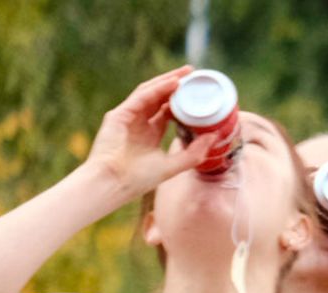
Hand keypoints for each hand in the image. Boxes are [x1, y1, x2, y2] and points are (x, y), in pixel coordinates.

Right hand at [86, 68, 206, 196]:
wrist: (113, 184)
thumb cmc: (138, 179)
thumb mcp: (173, 166)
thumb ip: (193, 153)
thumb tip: (214, 137)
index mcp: (150, 133)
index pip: (168, 111)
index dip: (182, 101)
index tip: (199, 93)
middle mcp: (139, 122)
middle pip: (159, 97)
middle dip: (176, 84)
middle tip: (194, 74)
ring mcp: (128, 117)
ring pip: (150, 93)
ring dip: (168, 81)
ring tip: (186, 73)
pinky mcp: (119, 115)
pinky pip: (142, 97)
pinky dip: (157, 89)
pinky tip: (173, 83)